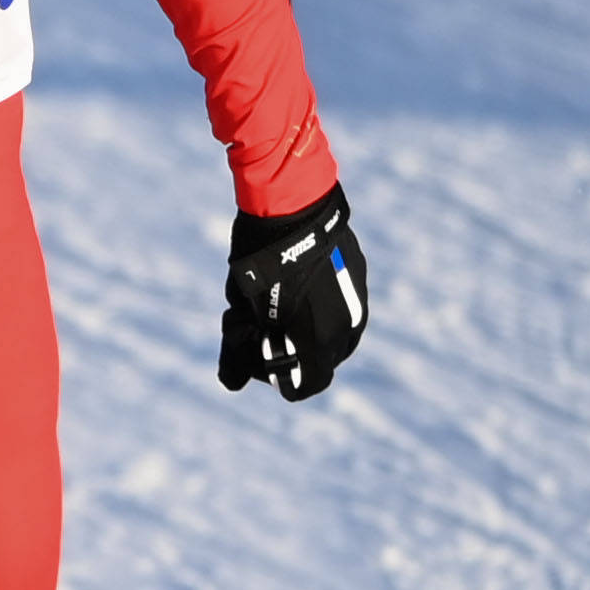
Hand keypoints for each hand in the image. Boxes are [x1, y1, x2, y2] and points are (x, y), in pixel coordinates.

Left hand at [217, 186, 366, 399]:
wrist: (291, 205)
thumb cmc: (259, 262)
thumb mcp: (241, 309)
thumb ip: (237, 350)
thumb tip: (230, 383)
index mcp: (318, 340)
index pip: (310, 384)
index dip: (283, 380)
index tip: (264, 360)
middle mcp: (346, 325)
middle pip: (322, 361)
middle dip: (294, 352)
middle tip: (264, 328)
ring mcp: (358, 299)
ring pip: (335, 334)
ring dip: (309, 331)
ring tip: (279, 305)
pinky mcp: (359, 275)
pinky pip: (344, 307)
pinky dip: (322, 308)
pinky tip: (297, 285)